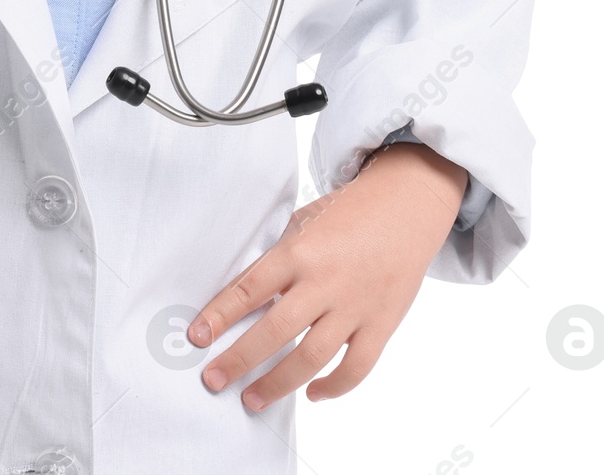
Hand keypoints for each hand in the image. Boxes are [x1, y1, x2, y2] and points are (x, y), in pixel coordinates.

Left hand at [187, 142, 467, 410]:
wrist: (406, 204)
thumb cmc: (347, 213)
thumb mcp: (303, 223)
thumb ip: (277, 259)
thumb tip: (242, 298)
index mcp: (299, 250)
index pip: (250, 288)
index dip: (219, 315)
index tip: (197, 338)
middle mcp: (326, 280)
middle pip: (276, 330)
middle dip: (240, 359)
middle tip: (213, 380)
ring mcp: (356, 305)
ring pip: (313, 357)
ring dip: (278, 383)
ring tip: (252, 399)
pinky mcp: (382, 323)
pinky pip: (357, 367)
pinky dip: (334, 387)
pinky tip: (311, 393)